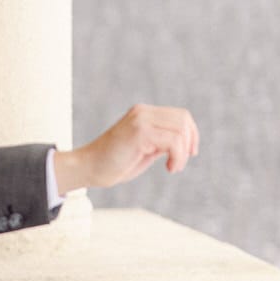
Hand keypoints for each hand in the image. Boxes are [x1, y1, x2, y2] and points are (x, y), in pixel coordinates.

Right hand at [53, 104, 198, 191]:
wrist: (88, 168)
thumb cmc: (113, 164)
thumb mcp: (144, 150)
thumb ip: (161, 142)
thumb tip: (184, 143)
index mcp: (143, 114)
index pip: (180, 116)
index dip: (191, 134)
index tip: (190, 153)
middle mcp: (143, 112)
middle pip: (183, 119)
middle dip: (190, 143)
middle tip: (180, 164)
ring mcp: (140, 120)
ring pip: (180, 130)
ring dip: (182, 153)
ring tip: (173, 168)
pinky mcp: (139, 132)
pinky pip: (173, 141)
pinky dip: (177, 157)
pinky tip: (168, 168)